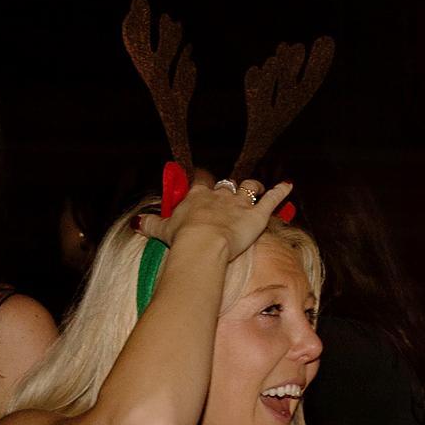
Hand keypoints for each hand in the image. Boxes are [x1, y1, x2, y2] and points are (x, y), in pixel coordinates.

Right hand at [148, 175, 292, 262]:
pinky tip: (288, 186)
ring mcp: (240, 203)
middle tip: (230, 195)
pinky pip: (272, 199)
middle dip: (229, 189)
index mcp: (198, 196)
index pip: (202, 180)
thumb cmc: (182, 238)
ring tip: (256, 189)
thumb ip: (150, 224)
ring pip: (249, 188)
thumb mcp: (162, 230)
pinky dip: (281, 192)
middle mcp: (220, 195)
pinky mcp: (257, 214)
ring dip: (254, 188)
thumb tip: (136, 222)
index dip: (204, 180)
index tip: (204, 180)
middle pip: (227, 185)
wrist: (202, 244)